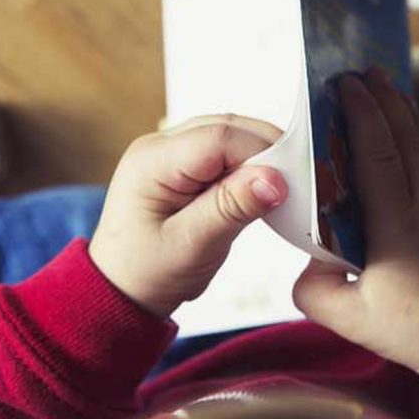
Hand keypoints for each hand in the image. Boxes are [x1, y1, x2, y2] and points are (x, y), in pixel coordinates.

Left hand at [89, 115, 287, 318]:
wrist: (121, 290)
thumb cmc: (146, 273)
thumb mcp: (191, 246)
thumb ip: (231, 208)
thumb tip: (275, 179)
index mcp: (152, 161)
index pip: (220, 137)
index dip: (262, 154)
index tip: (292, 183)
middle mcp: (159, 146)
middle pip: (229, 128)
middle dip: (267, 152)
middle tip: (297, 186)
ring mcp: (172, 152)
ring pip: (232, 136)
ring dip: (261, 159)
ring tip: (281, 192)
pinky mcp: (186, 165)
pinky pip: (226, 152)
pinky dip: (249, 167)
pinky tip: (261, 192)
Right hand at [293, 69, 418, 418]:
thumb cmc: (413, 333)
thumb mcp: (347, 320)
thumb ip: (312, 288)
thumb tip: (305, 256)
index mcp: (399, 230)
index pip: (379, 159)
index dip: (362, 117)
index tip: (344, 86)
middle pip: (406, 140)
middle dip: (384, 99)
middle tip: (361, 69)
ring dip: (404, 110)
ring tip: (385, 81)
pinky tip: (410, 121)